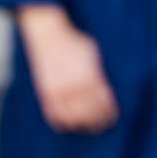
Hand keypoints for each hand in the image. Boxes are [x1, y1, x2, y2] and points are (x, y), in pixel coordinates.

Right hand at [17, 6, 118, 131]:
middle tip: (99, 125)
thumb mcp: (92, 54)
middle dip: (97, 123)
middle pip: (90, 116)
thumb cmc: (74, 41)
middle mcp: (76, 87)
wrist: (49, 32)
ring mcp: (60, 91)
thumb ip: (98, 75)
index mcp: (91, 78)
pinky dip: (63, 122)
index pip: (104, 106)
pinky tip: (68, 121)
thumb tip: (104, 92)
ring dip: (80, 124)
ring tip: (84, 124)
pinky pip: (55, 116)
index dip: (109, 115)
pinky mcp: (46, 92)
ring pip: (73, 120)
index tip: (110, 118)